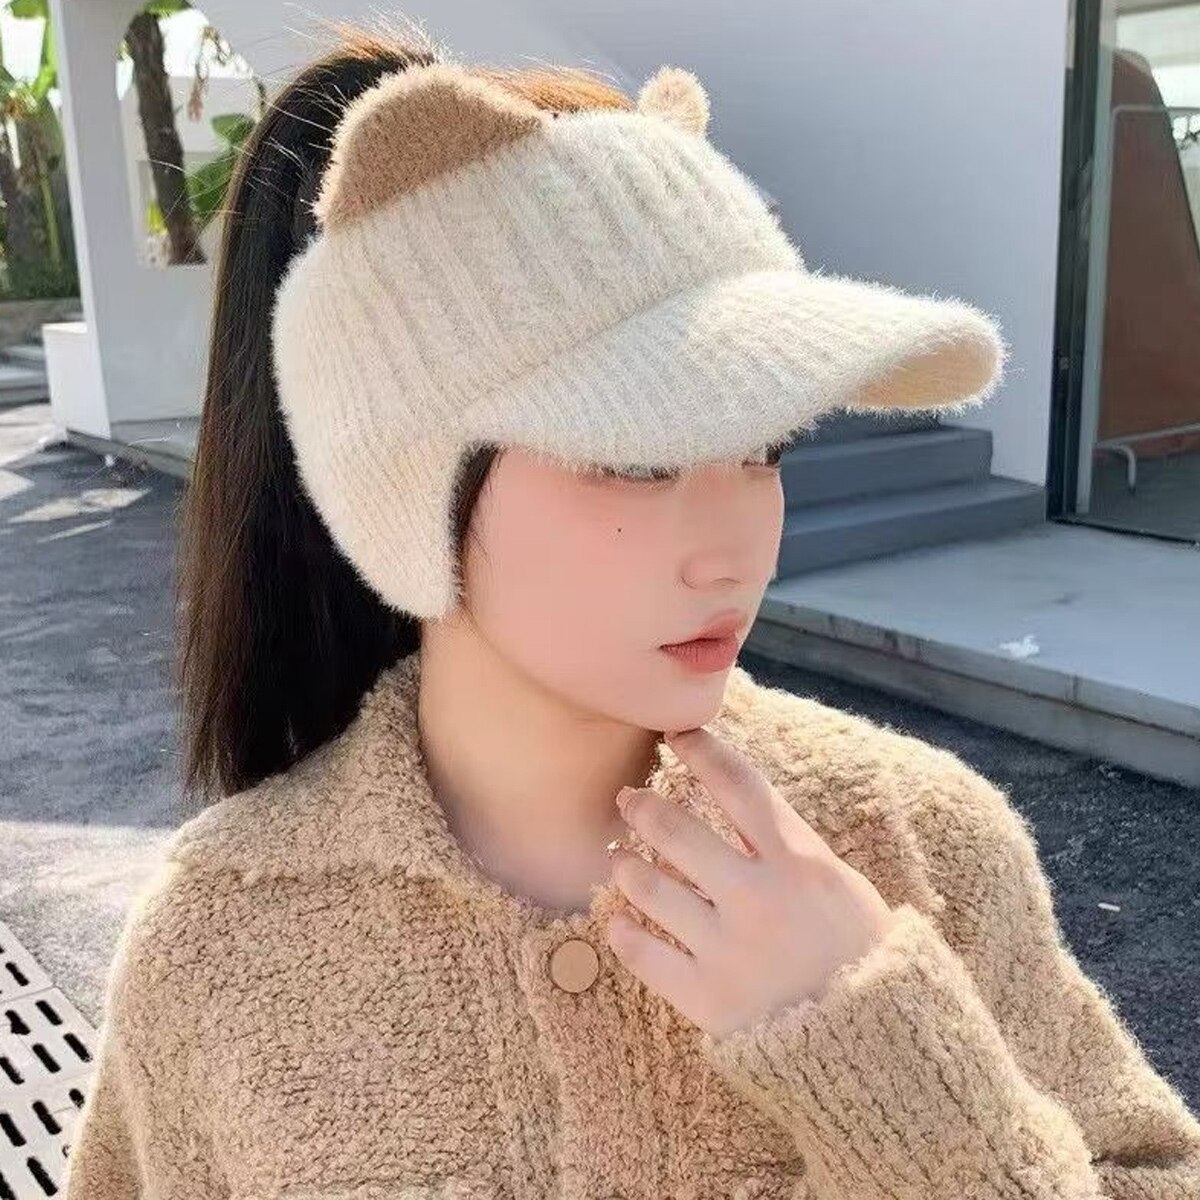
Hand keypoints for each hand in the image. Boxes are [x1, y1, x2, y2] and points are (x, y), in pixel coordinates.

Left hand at [605, 724, 897, 1038]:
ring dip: (624, 864)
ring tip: (620, 859)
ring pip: (647, 887)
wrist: (876, 1046)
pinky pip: (642, 953)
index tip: (673, 734)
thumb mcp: (837, 882)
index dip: (700, 750)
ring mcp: (729, 949)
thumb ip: (785, 843)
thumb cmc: (858, 952)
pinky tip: (616, 918)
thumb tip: (731, 796)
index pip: (737, 785)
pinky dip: (621, 930)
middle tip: (629, 798)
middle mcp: (759, 898)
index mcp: (799, 862)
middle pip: (676, 830)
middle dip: (642, 805)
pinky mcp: (707, 998)